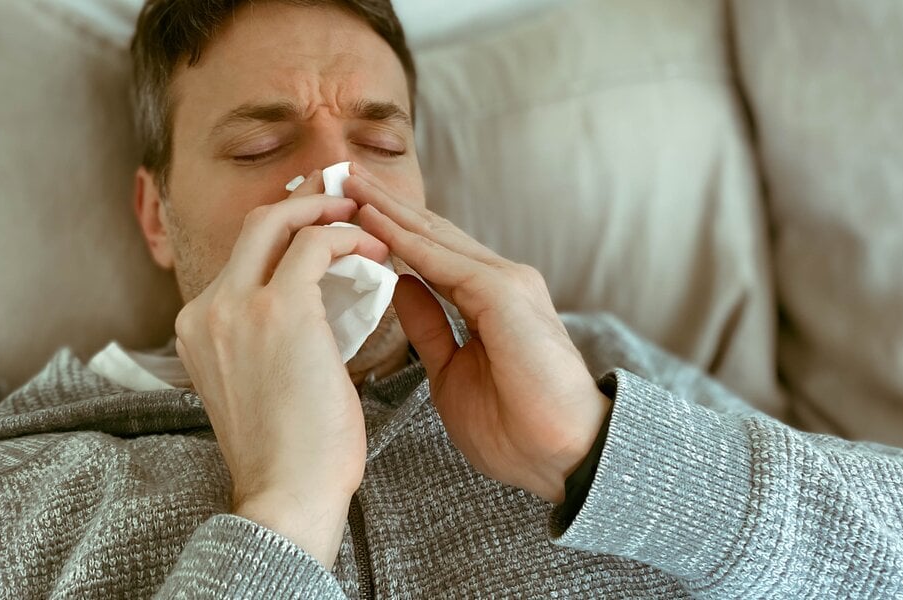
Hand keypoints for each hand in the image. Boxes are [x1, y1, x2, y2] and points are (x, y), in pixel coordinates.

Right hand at [174, 171, 388, 566]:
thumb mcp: (257, 386)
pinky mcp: (279, 309)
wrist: (286, 496)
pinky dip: (350, 239)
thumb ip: (264, 343)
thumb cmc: (289, 455)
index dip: (285, 232)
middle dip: (304, 202)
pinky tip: (377, 253)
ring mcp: (237, 306)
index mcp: (198, 327)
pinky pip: (317, 245)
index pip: (241, 257)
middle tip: (345, 199)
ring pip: (281, 222)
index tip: (322, 225)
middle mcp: (207, 309)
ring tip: (368, 223)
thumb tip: (308, 317)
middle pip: (254, 224)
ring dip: (330, 214)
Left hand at [345, 165, 611, 503]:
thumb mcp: (451, 372)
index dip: (387, 230)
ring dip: (390, 210)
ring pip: (436, 237)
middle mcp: (500, 281)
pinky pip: (446, 262)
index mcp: (487, 301)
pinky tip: (375, 222)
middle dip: (384, 206)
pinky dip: (408, 240)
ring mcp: (507, 283)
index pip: (429, 253)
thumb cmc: (515, 427)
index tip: (343, 212)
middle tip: (338, 176)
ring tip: (349, 184)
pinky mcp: (507, 294)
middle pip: (431, 233)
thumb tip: (400, 286)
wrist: (564, 457)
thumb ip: (429, 326)